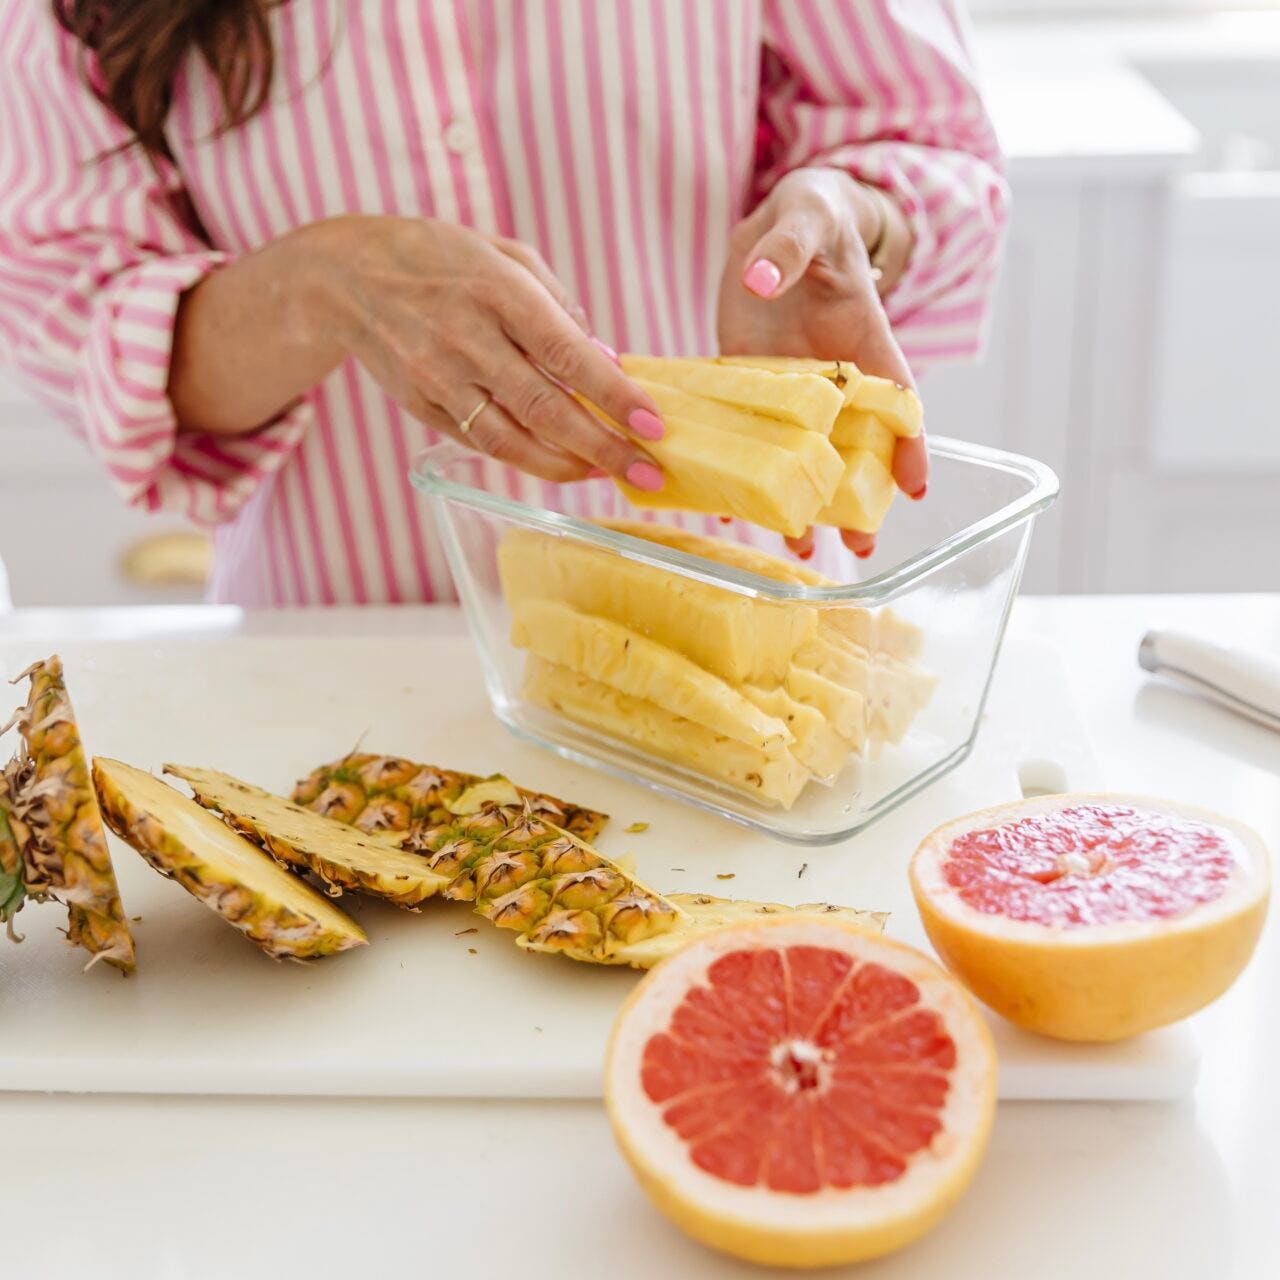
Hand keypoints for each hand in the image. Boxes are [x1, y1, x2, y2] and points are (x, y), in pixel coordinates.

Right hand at [308, 216, 664, 487]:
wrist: (345, 277)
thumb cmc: (439, 258)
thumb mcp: (505, 255)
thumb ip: (558, 306)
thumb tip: (605, 360)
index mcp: (496, 290)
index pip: (566, 354)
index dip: (613, 394)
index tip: (653, 425)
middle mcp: (466, 338)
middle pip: (545, 408)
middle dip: (603, 447)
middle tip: (647, 472)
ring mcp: (439, 379)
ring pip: (511, 440)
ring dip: (566, 466)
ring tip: (607, 475)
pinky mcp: (422, 408)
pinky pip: (483, 442)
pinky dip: (527, 458)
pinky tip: (561, 463)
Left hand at [717, 168, 927, 557]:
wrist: (771, 227)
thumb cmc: (811, 217)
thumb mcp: (808, 219)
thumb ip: (789, 246)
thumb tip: (762, 276)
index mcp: (866, 346)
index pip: (900, 405)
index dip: (912, 447)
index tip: (915, 487)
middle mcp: (831, 382)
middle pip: (853, 452)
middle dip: (859, 501)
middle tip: (861, 548)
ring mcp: (788, 393)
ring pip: (800, 458)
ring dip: (802, 504)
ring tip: (801, 548)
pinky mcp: (744, 388)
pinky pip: (746, 439)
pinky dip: (740, 474)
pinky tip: (727, 511)